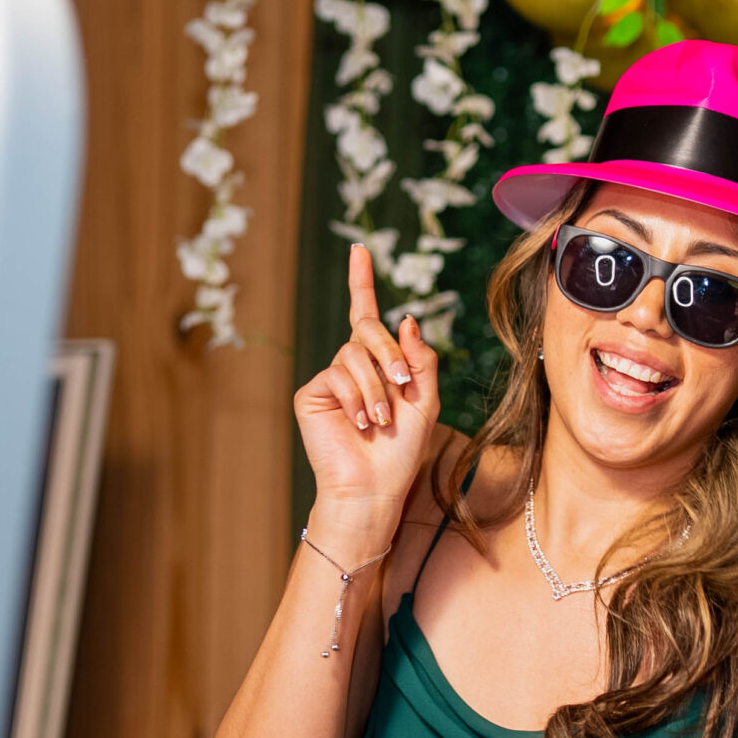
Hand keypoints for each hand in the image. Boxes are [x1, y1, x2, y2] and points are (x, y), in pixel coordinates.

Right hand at [294, 245, 441, 542]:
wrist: (374, 487)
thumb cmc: (401, 452)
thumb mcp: (425, 400)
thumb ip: (420, 359)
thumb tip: (405, 319)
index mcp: (379, 364)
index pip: (368, 314)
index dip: (362, 281)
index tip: (359, 250)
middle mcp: (351, 365)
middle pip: (369, 332)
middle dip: (390, 357)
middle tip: (402, 388)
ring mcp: (330, 378)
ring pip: (354, 355)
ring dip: (375, 388)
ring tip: (379, 421)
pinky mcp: (312, 393)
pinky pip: (336, 375)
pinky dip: (355, 398)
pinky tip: (359, 424)